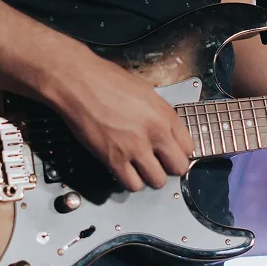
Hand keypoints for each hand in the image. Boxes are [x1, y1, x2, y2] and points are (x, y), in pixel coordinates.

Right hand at [46, 52, 196, 191]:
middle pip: (178, 167)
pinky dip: (130, 181)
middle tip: (159, 163)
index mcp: (164, 114)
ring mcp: (135, 148)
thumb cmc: (105, 80)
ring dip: (149, 176)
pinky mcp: (114, 160)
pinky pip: (132, 185)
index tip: (172, 152)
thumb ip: (158, 114)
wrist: (77, 81)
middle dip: (169, 167)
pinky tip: (124, 169)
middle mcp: (155, 133)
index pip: (189, 147)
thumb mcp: (144, 92)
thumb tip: (165, 131)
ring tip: (140, 167)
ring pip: (157, 181)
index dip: (179, 151)